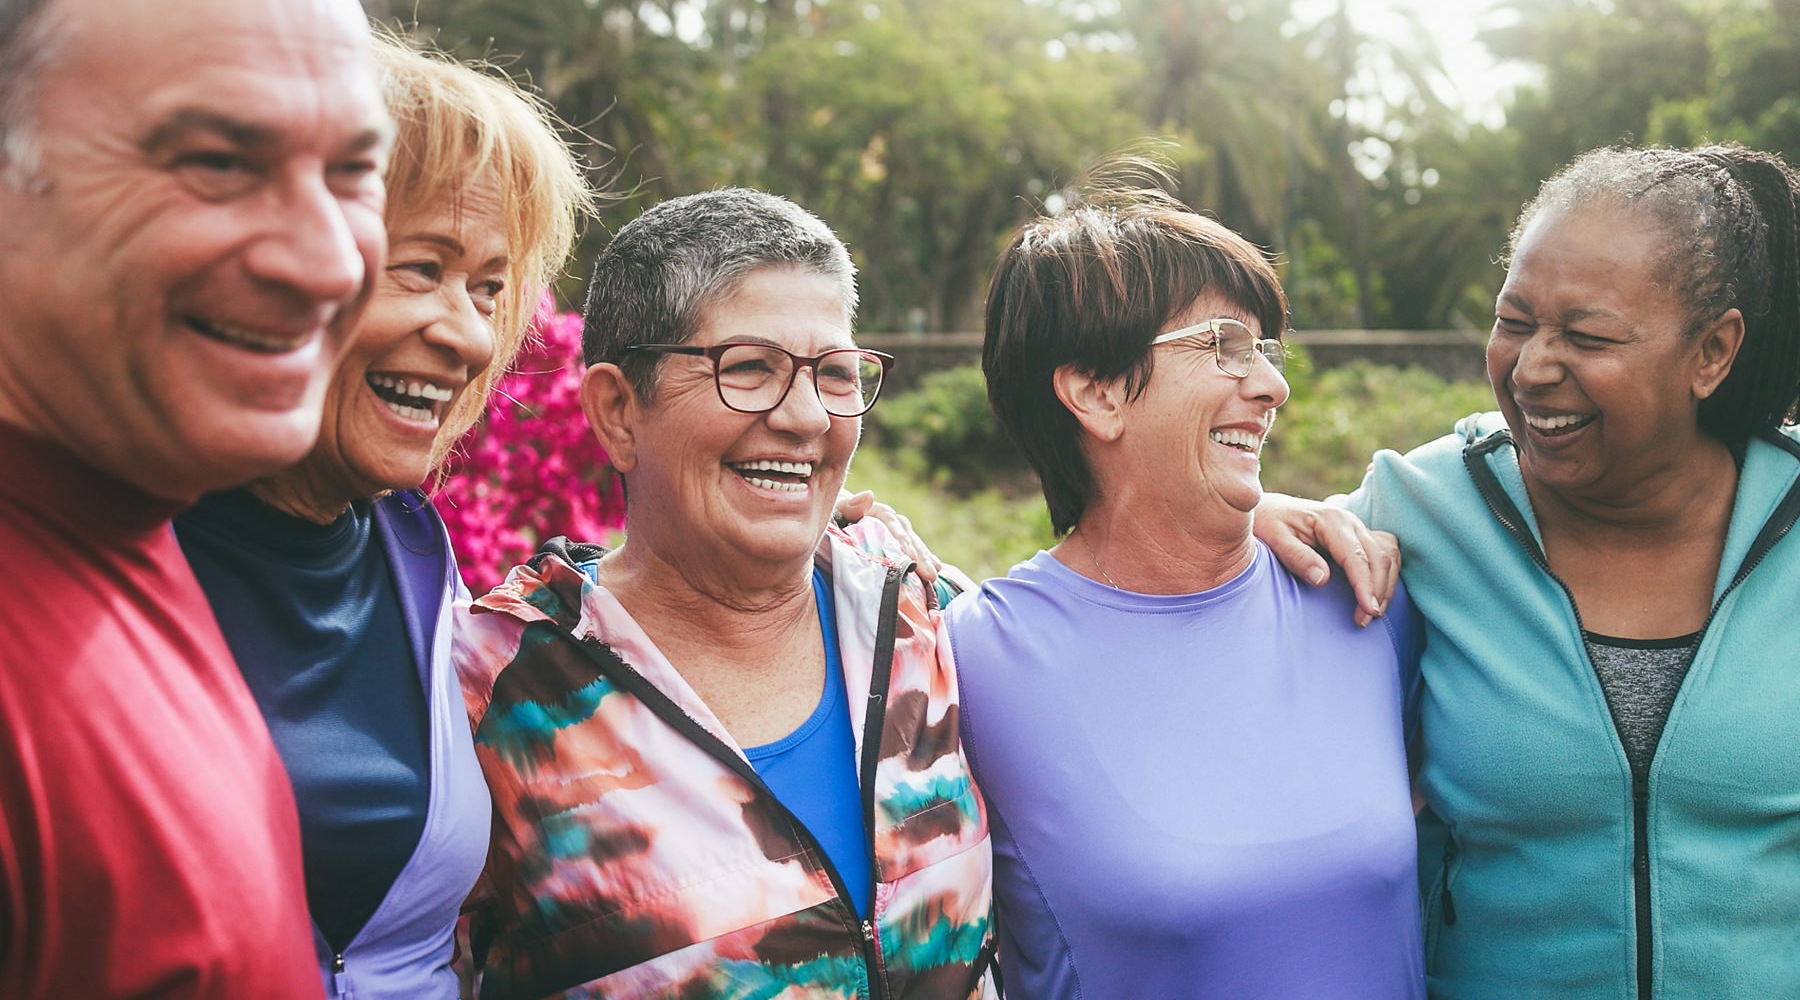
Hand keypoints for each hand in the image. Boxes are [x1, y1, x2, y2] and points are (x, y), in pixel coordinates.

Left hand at [833, 489, 970, 589]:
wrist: (814, 522)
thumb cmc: (821, 518)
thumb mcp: (831, 510)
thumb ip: (847, 505)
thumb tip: (869, 495)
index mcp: (868, 509)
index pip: (889, 521)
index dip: (901, 539)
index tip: (911, 557)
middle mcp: (880, 518)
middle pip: (903, 532)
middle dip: (918, 553)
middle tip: (930, 572)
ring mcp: (883, 531)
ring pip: (907, 542)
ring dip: (922, 557)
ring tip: (935, 573)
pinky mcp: (884, 545)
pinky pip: (904, 551)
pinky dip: (917, 560)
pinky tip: (932, 572)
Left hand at [1252, 492, 1397, 627]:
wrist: (1266, 509)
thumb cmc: (1268, 524)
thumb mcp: (1274, 538)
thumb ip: (1297, 557)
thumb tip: (1323, 579)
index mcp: (1331, 521)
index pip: (1357, 557)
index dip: (1365, 586)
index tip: (1368, 612)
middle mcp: (1349, 521)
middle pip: (1379, 557)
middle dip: (1379, 591)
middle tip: (1366, 620)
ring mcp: (1357, 527)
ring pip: (1388, 554)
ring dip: (1386, 585)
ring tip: (1373, 613)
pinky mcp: (1359, 534)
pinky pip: (1385, 551)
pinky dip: (1388, 573)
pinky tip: (1378, 593)